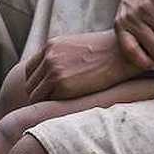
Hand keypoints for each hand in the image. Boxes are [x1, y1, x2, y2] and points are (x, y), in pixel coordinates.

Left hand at [23, 31, 138, 101]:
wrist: (122, 54)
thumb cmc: (106, 53)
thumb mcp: (78, 46)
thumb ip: (61, 57)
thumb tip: (56, 73)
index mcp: (51, 46)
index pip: (30, 71)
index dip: (38, 83)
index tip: (48, 92)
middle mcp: (49, 57)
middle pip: (30, 85)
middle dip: (40, 95)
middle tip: (54, 104)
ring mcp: (54, 71)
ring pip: (36, 96)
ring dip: (46, 104)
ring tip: (61, 108)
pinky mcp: (63, 86)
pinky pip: (49, 102)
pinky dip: (56, 107)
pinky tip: (69, 107)